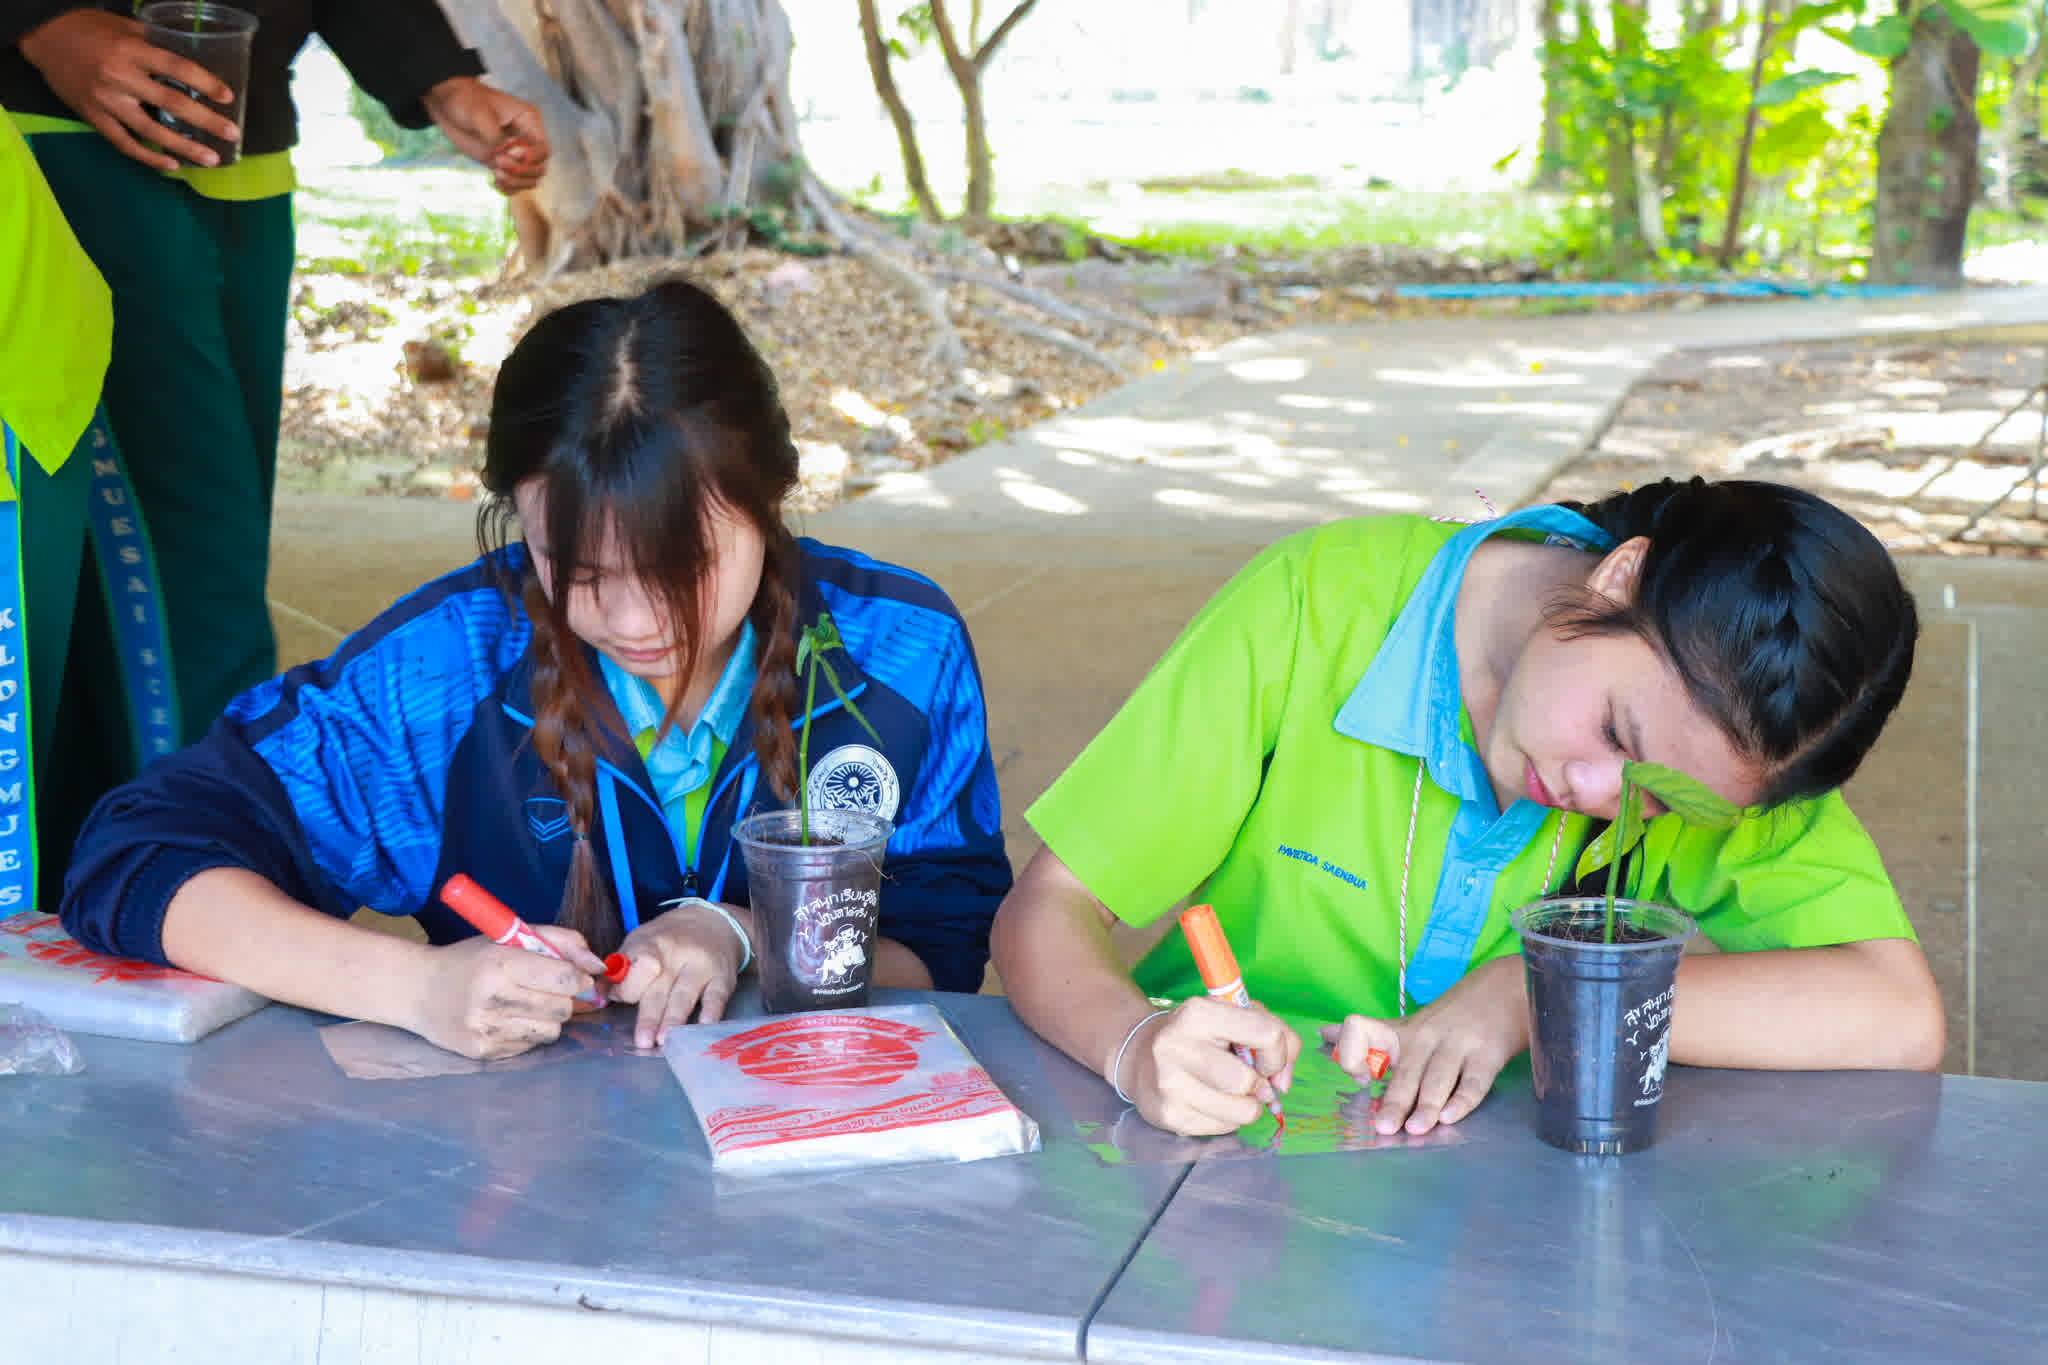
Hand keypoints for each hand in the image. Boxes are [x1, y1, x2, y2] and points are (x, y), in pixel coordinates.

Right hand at [20, 8, 239, 169]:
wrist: (44, 37)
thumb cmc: (88, 29)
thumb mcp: (124, 27)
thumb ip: (155, 45)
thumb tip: (188, 65)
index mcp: (130, 50)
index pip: (176, 69)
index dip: (205, 83)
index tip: (228, 97)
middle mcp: (120, 77)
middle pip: (171, 103)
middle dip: (206, 120)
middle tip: (231, 134)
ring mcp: (106, 100)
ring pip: (151, 130)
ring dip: (184, 147)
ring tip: (210, 159)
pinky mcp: (93, 117)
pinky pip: (124, 143)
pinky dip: (149, 156)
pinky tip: (171, 164)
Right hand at [412, 923, 602, 1060]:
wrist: (418, 990)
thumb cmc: (471, 960)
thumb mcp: (511, 937)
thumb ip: (561, 942)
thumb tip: (600, 965)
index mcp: (501, 963)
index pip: (565, 978)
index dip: (579, 978)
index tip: (576, 976)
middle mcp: (493, 998)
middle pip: (563, 1008)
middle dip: (564, 999)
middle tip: (546, 990)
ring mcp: (486, 1029)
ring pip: (551, 1031)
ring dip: (548, 1018)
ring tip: (525, 1004)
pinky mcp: (483, 1052)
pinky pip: (530, 1046)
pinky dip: (528, 1032)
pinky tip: (507, 1019)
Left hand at [419, 76, 548, 192]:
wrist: (447, 102)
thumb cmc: (466, 100)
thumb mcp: (481, 115)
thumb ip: (495, 137)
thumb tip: (505, 155)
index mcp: (528, 122)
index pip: (543, 149)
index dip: (530, 157)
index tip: (510, 152)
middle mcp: (526, 140)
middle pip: (539, 167)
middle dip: (522, 171)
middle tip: (498, 163)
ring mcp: (513, 153)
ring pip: (529, 179)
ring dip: (515, 182)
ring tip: (496, 174)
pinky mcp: (501, 162)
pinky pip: (514, 183)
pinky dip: (508, 188)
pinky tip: (494, 182)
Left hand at [608, 899, 754, 1047]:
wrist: (713, 921)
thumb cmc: (668, 939)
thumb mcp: (640, 943)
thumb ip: (619, 970)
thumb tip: (597, 997)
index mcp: (650, 945)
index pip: (635, 970)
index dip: (625, 988)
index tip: (618, 1002)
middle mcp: (675, 954)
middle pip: (659, 988)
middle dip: (650, 1016)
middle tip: (642, 1042)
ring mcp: (700, 965)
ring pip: (685, 994)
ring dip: (674, 1019)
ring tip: (665, 1040)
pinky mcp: (722, 976)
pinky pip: (717, 994)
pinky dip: (712, 1010)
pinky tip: (704, 1025)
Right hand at [1120, 997, 1299, 1136]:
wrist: (1140, 1057)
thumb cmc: (1200, 1035)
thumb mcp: (1235, 1016)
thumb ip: (1275, 1036)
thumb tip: (1282, 1083)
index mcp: (1198, 1013)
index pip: (1266, 1034)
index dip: (1278, 1053)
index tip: (1265, 1059)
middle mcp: (1178, 1046)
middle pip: (1247, 1080)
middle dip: (1260, 1085)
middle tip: (1250, 1080)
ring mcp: (1170, 1083)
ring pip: (1241, 1111)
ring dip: (1248, 1105)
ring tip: (1231, 1092)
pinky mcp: (1169, 1115)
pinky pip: (1225, 1128)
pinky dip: (1228, 1118)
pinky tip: (1210, 1102)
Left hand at [1322, 955, 1528, 1135]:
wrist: (1505, 991)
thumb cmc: (1449, 1018)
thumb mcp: (1407, 1024)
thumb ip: (1367, 1035)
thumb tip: (1322, 1034)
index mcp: (1401, 1032)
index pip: (1363, 1031)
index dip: (1353, 1051)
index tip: (1355, 1077)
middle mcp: (1426, 1036)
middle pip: (1406, 1069)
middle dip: (1394, 1100)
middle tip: (1382, 1128)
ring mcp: (1458, 1044)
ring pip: (1438, 1077)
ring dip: (1427, 1105)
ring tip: (1415, 1129)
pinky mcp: (1488, 1054)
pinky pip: (1475, 1081)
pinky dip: (1464, 1099)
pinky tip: (1452, 1116)